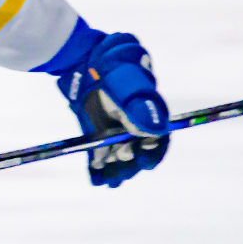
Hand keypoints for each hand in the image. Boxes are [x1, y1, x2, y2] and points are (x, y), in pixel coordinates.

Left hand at [56, 32, 170, 188]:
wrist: (85, 61)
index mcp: (148, 115)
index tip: (145, 161)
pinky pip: (99, 156)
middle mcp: (134, 127)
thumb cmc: (113, 69)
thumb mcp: (127, 87)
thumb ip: (139, 110)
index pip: (157, 139)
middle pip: (137, 153)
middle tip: (121, 172)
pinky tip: (96, 180)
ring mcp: (115, 133)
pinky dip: (97, 169)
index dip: (153, 153)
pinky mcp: (97, 136)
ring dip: (114, 172)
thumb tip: (154, 132)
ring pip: (117, 158)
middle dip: (130, 164)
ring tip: (109, 182)